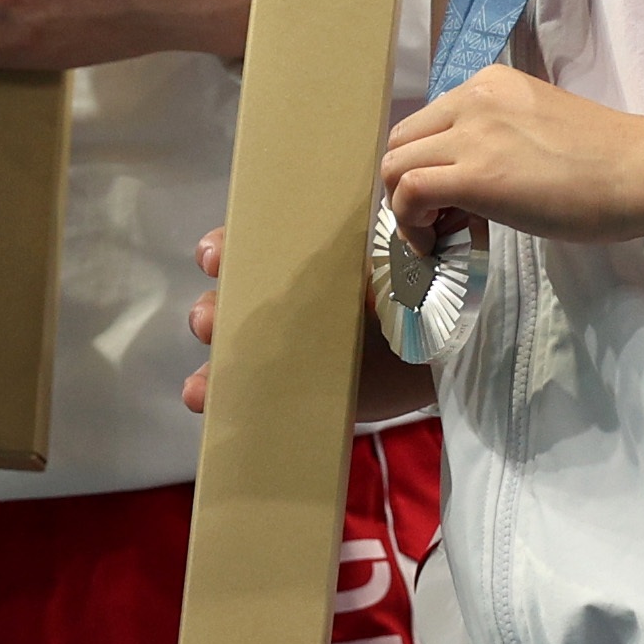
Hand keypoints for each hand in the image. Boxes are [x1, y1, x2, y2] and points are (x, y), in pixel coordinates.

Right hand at [176, 217, 424, 425]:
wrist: (443, 350)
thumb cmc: (414, 293)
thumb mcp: (390, 264)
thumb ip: (369, 255)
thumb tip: (356, 253)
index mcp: (302, 260)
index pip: (248, 248)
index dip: (224, 251)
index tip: (214, 258)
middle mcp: (284, 299)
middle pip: (230, 300)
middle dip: (212, 309)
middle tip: (210, 321)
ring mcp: (284, 345)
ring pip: (229, 344)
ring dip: (210, 359)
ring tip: (205, 373)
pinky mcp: (290, 387)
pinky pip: (244, 390)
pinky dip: (212, 392)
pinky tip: (200, 396)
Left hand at [379, 64, 643, 243]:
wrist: (642, 171)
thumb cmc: (607, 160)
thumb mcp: (537, 129)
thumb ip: (497, 140)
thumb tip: (469, 182)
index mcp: (491, 84)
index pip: (429, 123)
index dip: (430, 165)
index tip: (454, 202)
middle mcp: (473, 98)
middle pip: (402, 141)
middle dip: (408, 184)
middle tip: (443, 221)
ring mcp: (471, 133)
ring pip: (396, 165)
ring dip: (405, 207)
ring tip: (441, 235)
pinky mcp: (474, 174)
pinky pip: (409, 193)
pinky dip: (409, 224)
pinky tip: (436, 245)